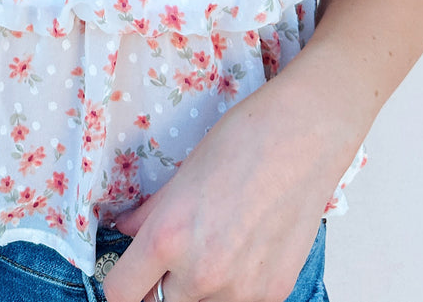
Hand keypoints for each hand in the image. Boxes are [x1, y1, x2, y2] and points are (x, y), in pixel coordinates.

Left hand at [101, 80, 340, 301]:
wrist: (302, 137)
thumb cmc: (241, 141)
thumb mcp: (182, 174)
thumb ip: (151, 214)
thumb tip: (128, 231)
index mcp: (167, 238)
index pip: (120, 293)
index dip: (122, 283)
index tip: (130, 273)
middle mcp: (200, 274)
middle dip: (163, 284)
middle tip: (178, 254)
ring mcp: (240, 290)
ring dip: (200, 289)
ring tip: (218, 245)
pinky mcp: (273, 294)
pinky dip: (235, 287)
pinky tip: (246, 249)